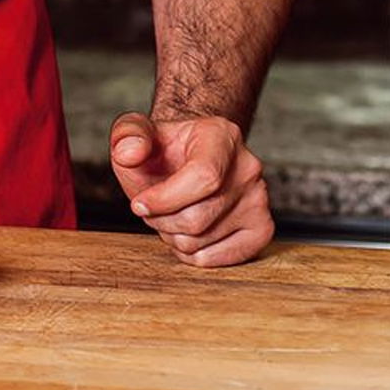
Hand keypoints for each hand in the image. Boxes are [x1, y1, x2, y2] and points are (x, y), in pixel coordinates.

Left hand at [110, 111, 273, 266]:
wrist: (189, 156)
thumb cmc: (162, 147)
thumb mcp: (137, 131)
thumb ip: (127, 136)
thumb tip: (128, 154)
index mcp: (222, 135)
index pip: (203, 176)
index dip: (165, 199)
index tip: (138, 205)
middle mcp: (248, 167)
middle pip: (200, 216)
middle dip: (162, 221)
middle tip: (148, 211)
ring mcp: (259, 200)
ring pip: (207, 239)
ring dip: (174, 237)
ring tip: (165, 217)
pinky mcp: (262, 228)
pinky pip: (227, 258)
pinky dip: (196, 255)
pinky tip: (183, 235)